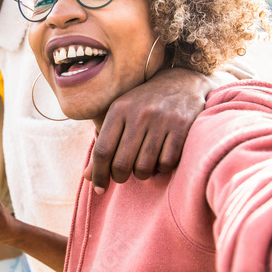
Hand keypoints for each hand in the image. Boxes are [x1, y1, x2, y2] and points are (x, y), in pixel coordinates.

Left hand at [87, 66, 215, 192]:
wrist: (181, 83)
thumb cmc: (144, 106)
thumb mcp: (120, 117)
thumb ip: (104, 145)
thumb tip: (88, 177)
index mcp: (119, 109)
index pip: (102, 150)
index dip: (99, 174)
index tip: (100, 188)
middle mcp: (139, 113)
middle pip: (122, 163)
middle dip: (120, 177)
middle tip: (123, 176)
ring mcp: (162, 120)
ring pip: (144, 167)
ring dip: (142, 174)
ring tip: (143, 165)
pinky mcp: (182, 127)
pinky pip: (166, 163)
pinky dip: (162, 168)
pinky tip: (160, 158)